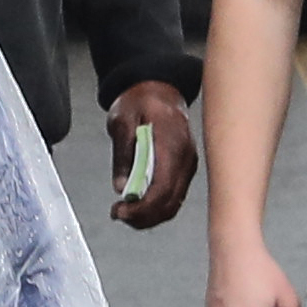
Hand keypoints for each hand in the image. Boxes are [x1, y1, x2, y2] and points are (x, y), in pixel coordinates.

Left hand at [102, 80, 197, 230]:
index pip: (162, 189)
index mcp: (171, 145)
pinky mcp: (184, 169)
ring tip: (125, 212)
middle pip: (170, 203)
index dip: (141, 208)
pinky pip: (174, 196)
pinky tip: (138, 204)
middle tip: (118, 214)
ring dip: (149, 216)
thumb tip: (122, 187)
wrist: (158, 88)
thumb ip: (122, 155)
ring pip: (174, 204)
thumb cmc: (141, 100)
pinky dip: (156, 206)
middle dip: (143, 217)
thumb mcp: (122, 121)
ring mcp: (187, 165)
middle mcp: (185, 158)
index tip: (120, 211)